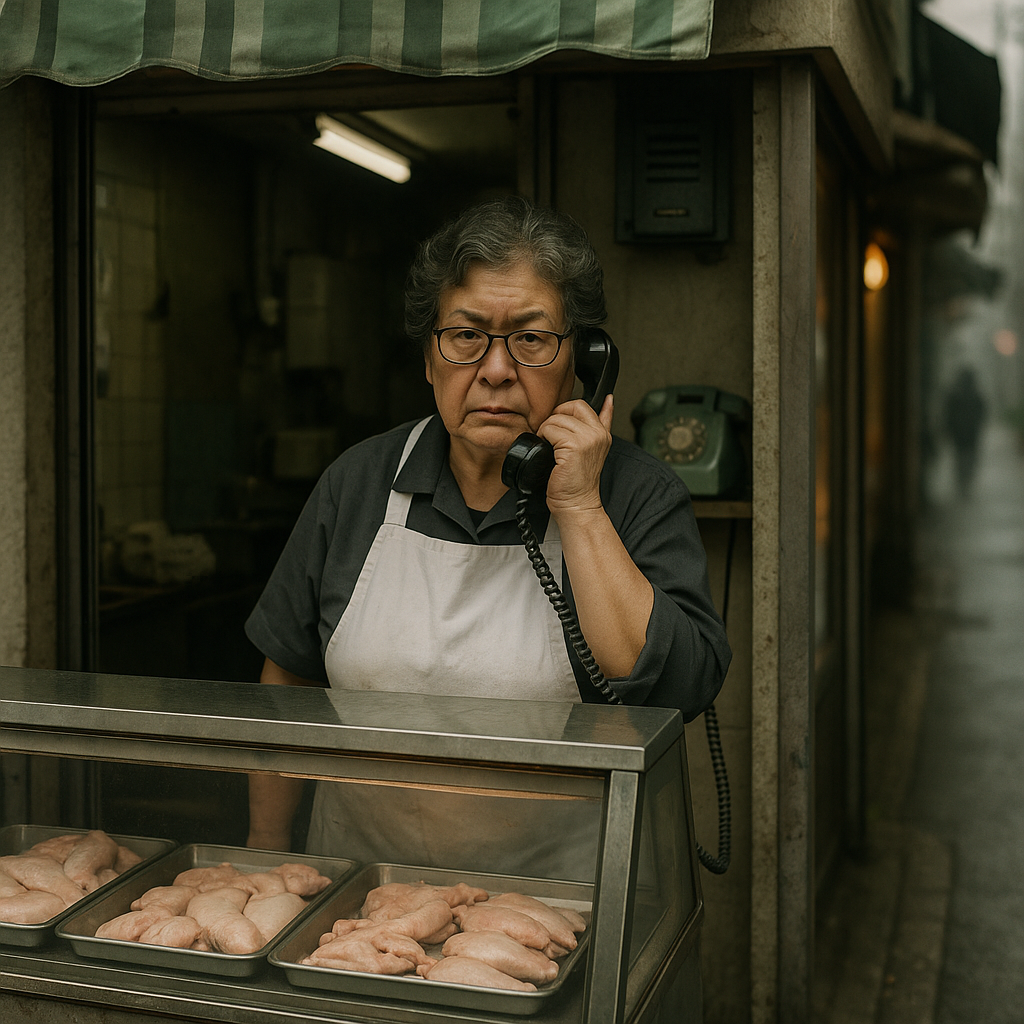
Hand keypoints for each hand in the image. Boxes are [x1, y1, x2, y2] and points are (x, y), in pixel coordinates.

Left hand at [538, 394, 613, 516]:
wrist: (576, 503)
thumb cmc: (578, 481)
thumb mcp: (593, 448)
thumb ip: (603, 422)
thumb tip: (608, 400)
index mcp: (603, 432)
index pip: (584, 405)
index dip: (566, 411)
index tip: (561, 425)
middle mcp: (598, 434)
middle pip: (572, 406)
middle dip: (556, 416)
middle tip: (551, 434)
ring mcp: (588, 439)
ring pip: (557, 418)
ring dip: (546, 429)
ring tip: (549, 445)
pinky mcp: (574, 447)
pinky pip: (550, 430)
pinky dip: (543, 437)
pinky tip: (547, 451)